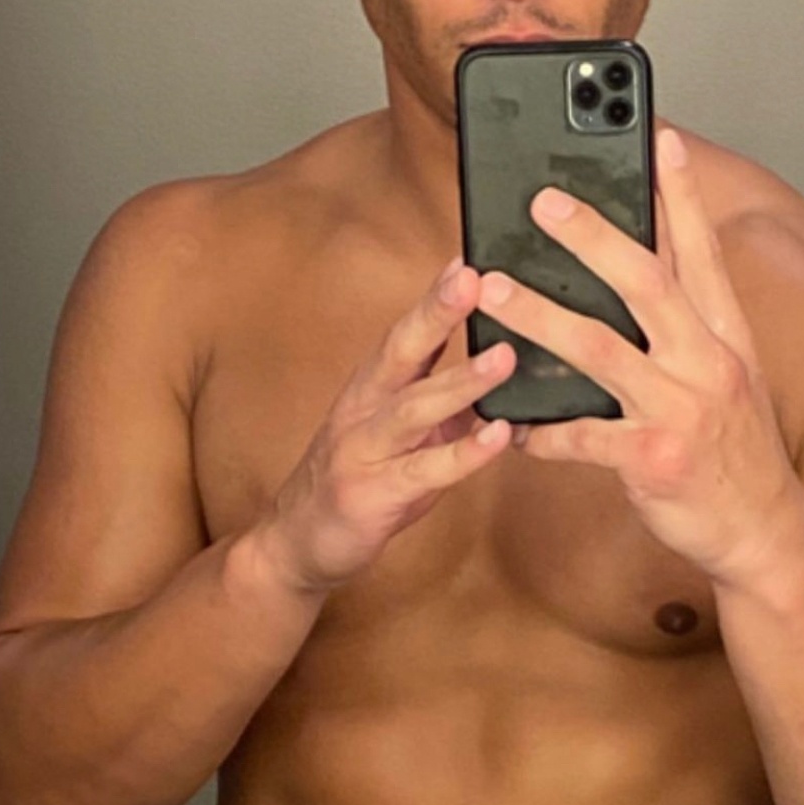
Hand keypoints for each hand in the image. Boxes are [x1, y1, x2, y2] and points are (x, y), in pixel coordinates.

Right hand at [253, 258, 514, 592]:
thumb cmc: (362, 483)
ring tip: (506, 355)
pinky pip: (425, 470)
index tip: (469, 259)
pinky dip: (464, 453)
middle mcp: (364, 409)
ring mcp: (363, 450)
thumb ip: (445, 400)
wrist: (297, 545)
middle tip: (477, 278)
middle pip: (402, 352)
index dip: (436, 297)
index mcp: (374, 388)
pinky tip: (499, 436)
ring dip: (461, 380)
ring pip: (414, 407)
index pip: (407, 334)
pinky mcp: (372, 494)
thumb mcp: (404, 433)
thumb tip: (501, 361)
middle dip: (438, 312)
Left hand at [474, 125, 803, 592]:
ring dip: (539, 314)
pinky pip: (582, 437)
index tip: (661, 138)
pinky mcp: (654, 459)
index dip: (682, 194)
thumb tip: (646, 275)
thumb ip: (691, 329)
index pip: (702, 251)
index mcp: (726, 336)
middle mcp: (707, 362)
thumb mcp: (731, 379)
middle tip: (543, 200)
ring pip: (599, 348)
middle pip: (646, 281)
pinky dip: (541, 430)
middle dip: (592, 234)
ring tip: (492, 288)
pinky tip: (509, 426)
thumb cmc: (737, 455)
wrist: (766, 535)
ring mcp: (681, 410)